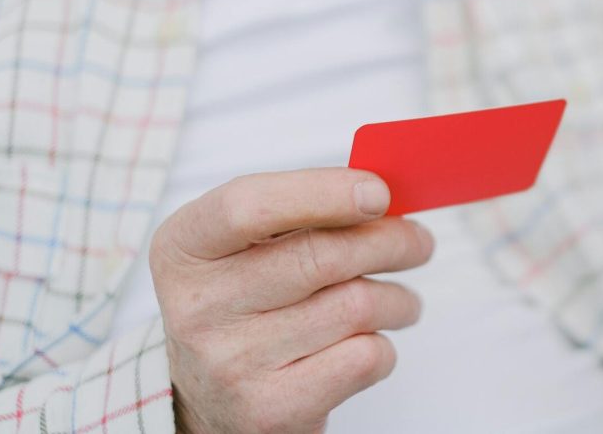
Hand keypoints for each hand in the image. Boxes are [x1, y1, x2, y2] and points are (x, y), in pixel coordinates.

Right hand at [149, 169, 434, 433]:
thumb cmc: (246, 301)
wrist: (212, 398)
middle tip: (419, 241)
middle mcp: (196, 305)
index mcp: (184, 247)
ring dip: (397, 299)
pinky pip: (363, 357)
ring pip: (354, 306)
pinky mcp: (269, 409)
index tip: (378, 193)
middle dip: (390, 242)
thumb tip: (381, 195)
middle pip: (320, 256)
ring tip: (400, 301)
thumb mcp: (246, 247)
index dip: (322, 194)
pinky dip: (384, 345)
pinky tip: (370, 340)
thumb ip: (302, 212)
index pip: (247, 206)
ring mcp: (229, 362)